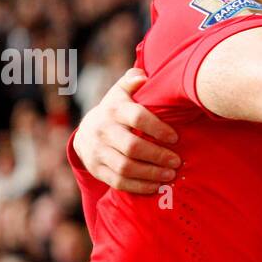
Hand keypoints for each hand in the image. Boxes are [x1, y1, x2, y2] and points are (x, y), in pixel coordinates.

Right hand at [73, 68, 181, 192]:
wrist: (85, 133)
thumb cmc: (114, 111)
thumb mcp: (121, 93)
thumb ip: (132, 82)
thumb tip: (143, 76)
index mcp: (114, 109)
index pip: (137, 118)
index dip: (158, 128)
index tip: (175, 138)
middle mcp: (103, 130)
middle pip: (133, 147)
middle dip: (158, 155)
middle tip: (177, 161)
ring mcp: (97, 151)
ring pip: (126, 167)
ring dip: (151, 173)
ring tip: (170, 175)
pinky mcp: (96, 169)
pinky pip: (118, 181)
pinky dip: (139, 186)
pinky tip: (156, 186)